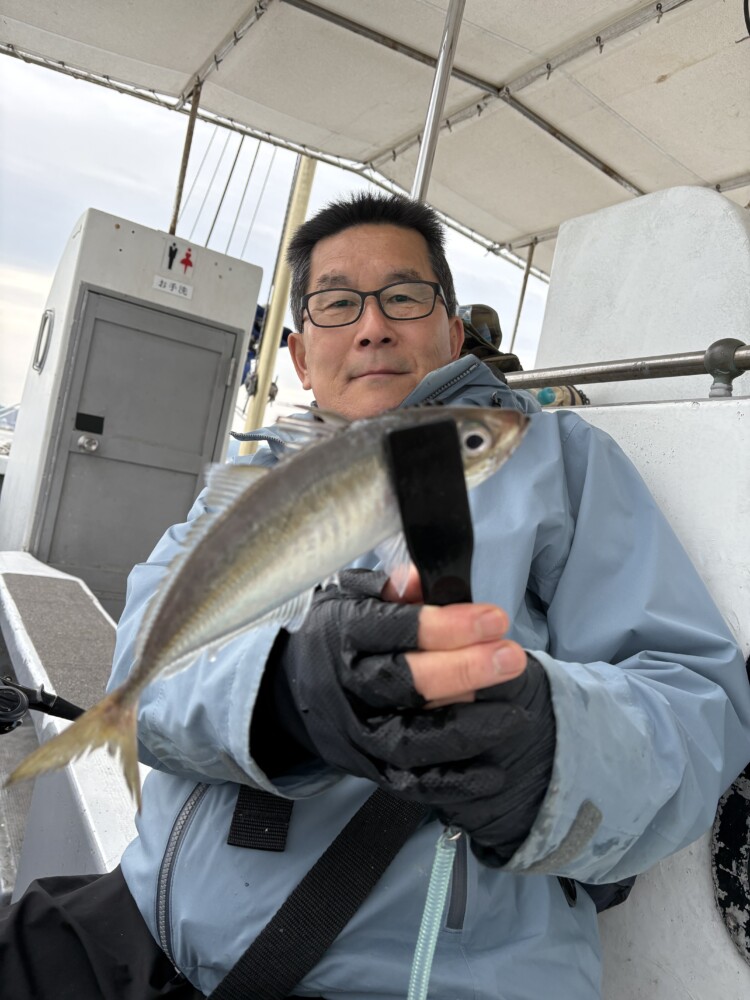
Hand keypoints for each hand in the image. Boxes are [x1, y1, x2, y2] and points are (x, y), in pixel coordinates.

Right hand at [260, 569, 554, 864]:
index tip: (494, 618)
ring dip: (466, 728)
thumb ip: (391, 590)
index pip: (391, 628)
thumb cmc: (340, 637)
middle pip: (403, 682)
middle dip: (463, 670)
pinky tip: (493, 772)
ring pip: (410, 738)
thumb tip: (423, 576)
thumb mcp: (353, 599)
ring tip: (514, 714)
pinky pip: (413, 782)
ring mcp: (358, 733)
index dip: (444, 625)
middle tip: (511, 658)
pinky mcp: (371, 770)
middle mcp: (347, 687)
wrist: (293, 694)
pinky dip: (454, 782)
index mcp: (343, 635)